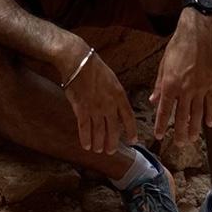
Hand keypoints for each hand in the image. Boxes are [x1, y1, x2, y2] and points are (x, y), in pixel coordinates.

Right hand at [59, 43, 136, 157]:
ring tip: (98, 150)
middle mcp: (109, 104)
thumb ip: (114, 95)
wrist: (78, 61)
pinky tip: (86, 145)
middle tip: (111, 151)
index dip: (131, 131)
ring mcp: (96, 108)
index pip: (129, 117)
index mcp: (119, 95)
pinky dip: (85, 138)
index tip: (133, 140)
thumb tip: (114, 107)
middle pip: (114, 129)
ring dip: (99, 143)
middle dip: (113, 142)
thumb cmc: (94, 67)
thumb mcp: (112, 80)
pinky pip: (85, 128)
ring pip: (99, 132)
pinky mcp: (82, 109)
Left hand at [150, 14, 211, 147]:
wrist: (197, 32)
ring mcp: (201, 87)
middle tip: (179, 144)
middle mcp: (185, 89)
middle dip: (180, 133)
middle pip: (182, 117)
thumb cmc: (177, 46)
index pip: (165, 110)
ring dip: (195, 128)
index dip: (162, 124)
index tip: (159, 136)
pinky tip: (209, 124)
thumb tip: (153, 100)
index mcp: (170, 84)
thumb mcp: (163, 64)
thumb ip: (159, 84)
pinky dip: (211, 115)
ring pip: (198, 114)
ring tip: (192, 139)